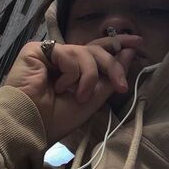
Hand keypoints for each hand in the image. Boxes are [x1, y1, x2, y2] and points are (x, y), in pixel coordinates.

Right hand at [4, 35, 141, 145]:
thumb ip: (109, 76)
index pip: (97, 50)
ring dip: (89, 77)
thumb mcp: (92, 99)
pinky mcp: (37, 49)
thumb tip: (128, 52)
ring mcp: (50, 52)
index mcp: (74, 69)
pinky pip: (68, 54)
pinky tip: (58, 87)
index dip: (116, 44)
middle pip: (95, 49)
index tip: (137, 42)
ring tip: (80, 96)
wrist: (31, 125)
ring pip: (85, 52)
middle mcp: (63, 58)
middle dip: (112, 66)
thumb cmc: (57, 117)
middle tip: (120, 86)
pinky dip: (71, 74)